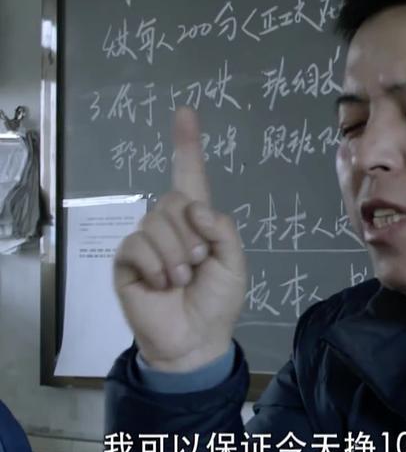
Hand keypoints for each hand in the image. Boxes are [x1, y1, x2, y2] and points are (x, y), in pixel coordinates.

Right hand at [113, 106, 246, 372]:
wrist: (195, 338)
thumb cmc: (217, 300)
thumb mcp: (234, 262)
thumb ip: (222, 230)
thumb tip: (195, 208)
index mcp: (197, 220)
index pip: (189, 176)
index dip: (187, 145)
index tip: (185, 112)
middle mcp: (169, 224)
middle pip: (174, 200)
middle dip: (193, 235)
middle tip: (198, 265)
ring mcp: (145, 240)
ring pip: (157, 222)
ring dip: (177, 255)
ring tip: (182, 280)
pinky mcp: (126, 260)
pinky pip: (138, 244)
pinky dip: (157, 265)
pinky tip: (162, 284)